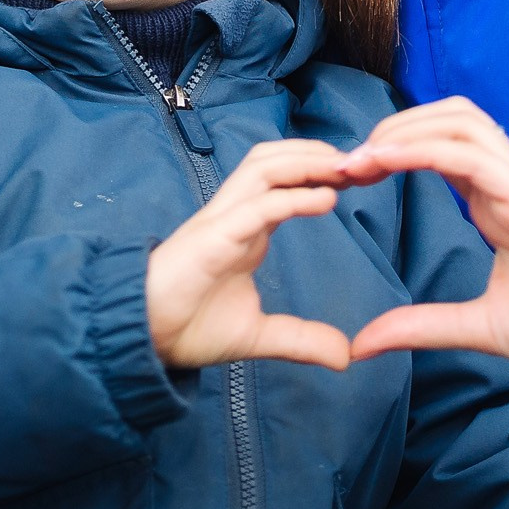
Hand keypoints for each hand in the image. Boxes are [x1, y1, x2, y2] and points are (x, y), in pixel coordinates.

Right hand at [145, 140, 354, 371]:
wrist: (143, 340)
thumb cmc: (189, 327)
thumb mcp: (258, 335)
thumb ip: (300, 339)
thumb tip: (344, 356)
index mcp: (248, 228)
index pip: (288, 182)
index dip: (324, 173)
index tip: (366, 176)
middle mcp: (236, 214)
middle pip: (276, 160)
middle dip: (319, 153)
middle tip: (364, 161)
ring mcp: (222, 221)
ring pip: (263, 167)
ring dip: (307, 161)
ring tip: (346, 167)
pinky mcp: (212, 238)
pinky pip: (256, 206)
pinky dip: (293, 198)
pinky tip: (326, 200)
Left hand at [334, 98, 508, 403]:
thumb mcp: (484, 329)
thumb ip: (425, 326)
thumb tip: (363, 343)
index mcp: (498, 206)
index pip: (437, 151)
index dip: (388, 152)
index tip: (342, 179)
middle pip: (447, 117)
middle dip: (392, 127)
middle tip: (344, 164)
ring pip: (461, 120)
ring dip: (404, 128)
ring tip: (360, 158)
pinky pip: (475, 154)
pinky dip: (425, 148)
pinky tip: (386, 162)